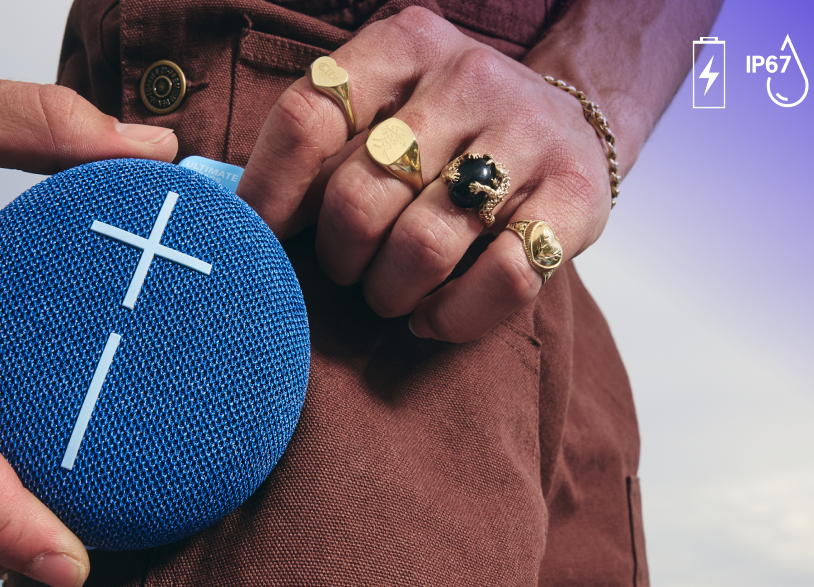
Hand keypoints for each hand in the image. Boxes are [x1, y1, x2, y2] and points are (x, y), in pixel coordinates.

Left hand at [239, 6, 613, 342]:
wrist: (570, 121)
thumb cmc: (451, 130)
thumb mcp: (388, 106)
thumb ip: (324, 143)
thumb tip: (236, 214)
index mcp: (406, 43)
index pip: (309, 115)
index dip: (270, 190)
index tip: (257, 237)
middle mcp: (469, 77)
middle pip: (359, 195)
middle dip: (339, 257)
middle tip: (348, 271)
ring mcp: (529, 132)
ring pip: (424, 245)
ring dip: (390, 293)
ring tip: (390, 295)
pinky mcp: (578, 195)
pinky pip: (503, 278)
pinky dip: (454, 315)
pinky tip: (434, 317)